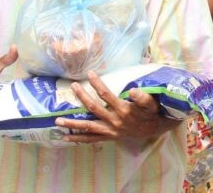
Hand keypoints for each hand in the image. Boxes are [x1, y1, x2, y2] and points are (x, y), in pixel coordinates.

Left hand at [55, 71, 177, 142]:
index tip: (90, 73)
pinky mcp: (108, 137)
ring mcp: (110, 131)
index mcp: (122, 110)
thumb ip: (142, 97)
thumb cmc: (151, 113)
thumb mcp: (151, 104)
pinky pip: (91, 139)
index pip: (106, 95)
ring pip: (88, 127)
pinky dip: (78, 139)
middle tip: (73, 87)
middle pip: (93, 108)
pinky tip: (66, 138)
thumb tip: (132, 89)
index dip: (97, 83)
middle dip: (82, 97)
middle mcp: (114, 121)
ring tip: (58, 121)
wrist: (154, 129)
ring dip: (72, 124)